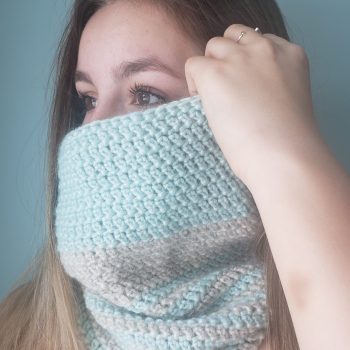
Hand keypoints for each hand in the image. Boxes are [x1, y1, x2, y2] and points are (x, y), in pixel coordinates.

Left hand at [185, 24, 322, 185]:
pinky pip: (193, 65)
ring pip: (213, 47)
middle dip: (225, 61)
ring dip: (209, 70)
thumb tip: (244, 92)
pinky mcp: (215, 73)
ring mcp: (239, 59)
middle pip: (233, 38)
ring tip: (214, 100)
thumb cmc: (289, 143)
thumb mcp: (289, 100)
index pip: (259, 42)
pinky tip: (204, 105)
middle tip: (226, 92)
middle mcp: (265, 49)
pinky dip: (194, 83)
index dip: (245, 63)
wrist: (284, 156)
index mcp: (290, 56)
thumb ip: (270, 86)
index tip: (243, 86)